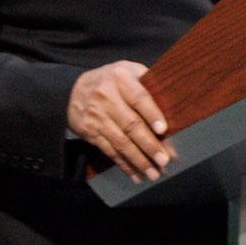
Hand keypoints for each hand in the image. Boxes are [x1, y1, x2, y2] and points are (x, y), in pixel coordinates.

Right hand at [67, 61, 169, 180]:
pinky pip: (109, 150)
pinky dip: (124, 164)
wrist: (71, 91)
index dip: (152, 114)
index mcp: (120, 78)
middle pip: (130, 124)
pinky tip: (136, 174)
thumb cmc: (111, 80)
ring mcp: (97, 117)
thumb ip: (147, 82)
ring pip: (120, 142)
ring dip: (138, 160)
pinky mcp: (90, 132)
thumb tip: (174, 104)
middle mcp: (106, 98)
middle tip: (164, 160)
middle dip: (149, 145)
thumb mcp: (127, 70)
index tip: (163, 130)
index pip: (139, 98)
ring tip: (154, 173)